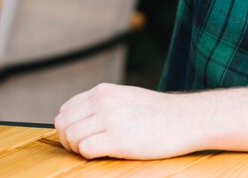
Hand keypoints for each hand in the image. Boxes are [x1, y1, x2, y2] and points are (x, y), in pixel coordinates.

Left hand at [54, 83, 197, 159]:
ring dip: (78, 149)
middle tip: (84, 147)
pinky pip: (85, 149)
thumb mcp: (124, 97)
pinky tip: (105, 153)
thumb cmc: (156, 112)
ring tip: (96, 150)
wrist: (183, 119)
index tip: (79, 136)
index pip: (66, 109)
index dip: (68, 126)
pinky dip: (89, 155)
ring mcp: (109, 119)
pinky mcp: (118, 139)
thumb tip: (79, 119)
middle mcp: (102, 102)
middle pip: (63, 123)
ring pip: (71, 137)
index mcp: (102, 91)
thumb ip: (102, 104)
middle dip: (68, 139)